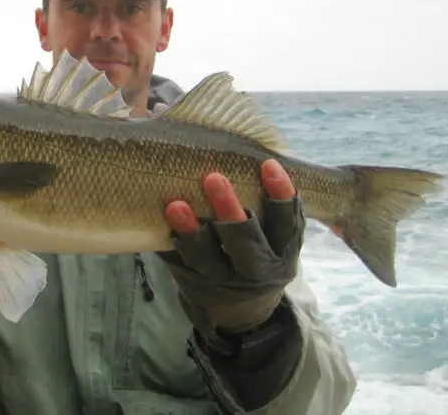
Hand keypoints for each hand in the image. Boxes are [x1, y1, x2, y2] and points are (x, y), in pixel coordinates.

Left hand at [159, 159, 303, 335]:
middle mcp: (259, 268)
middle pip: (246, 241)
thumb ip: (265, 197)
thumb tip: (254, 141)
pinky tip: (160, 223)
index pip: (287, 220)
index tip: (268, 163)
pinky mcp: (197, 286)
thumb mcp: (276, 232)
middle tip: (214, 177)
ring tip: (175, 205)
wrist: (243, 307)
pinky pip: (182, 266)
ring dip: (192, 230)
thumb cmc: (258, 246)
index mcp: (283, 247)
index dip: (280, 193)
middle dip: (230, 209)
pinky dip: (172, 244)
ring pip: (209, 259)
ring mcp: (226, 281)